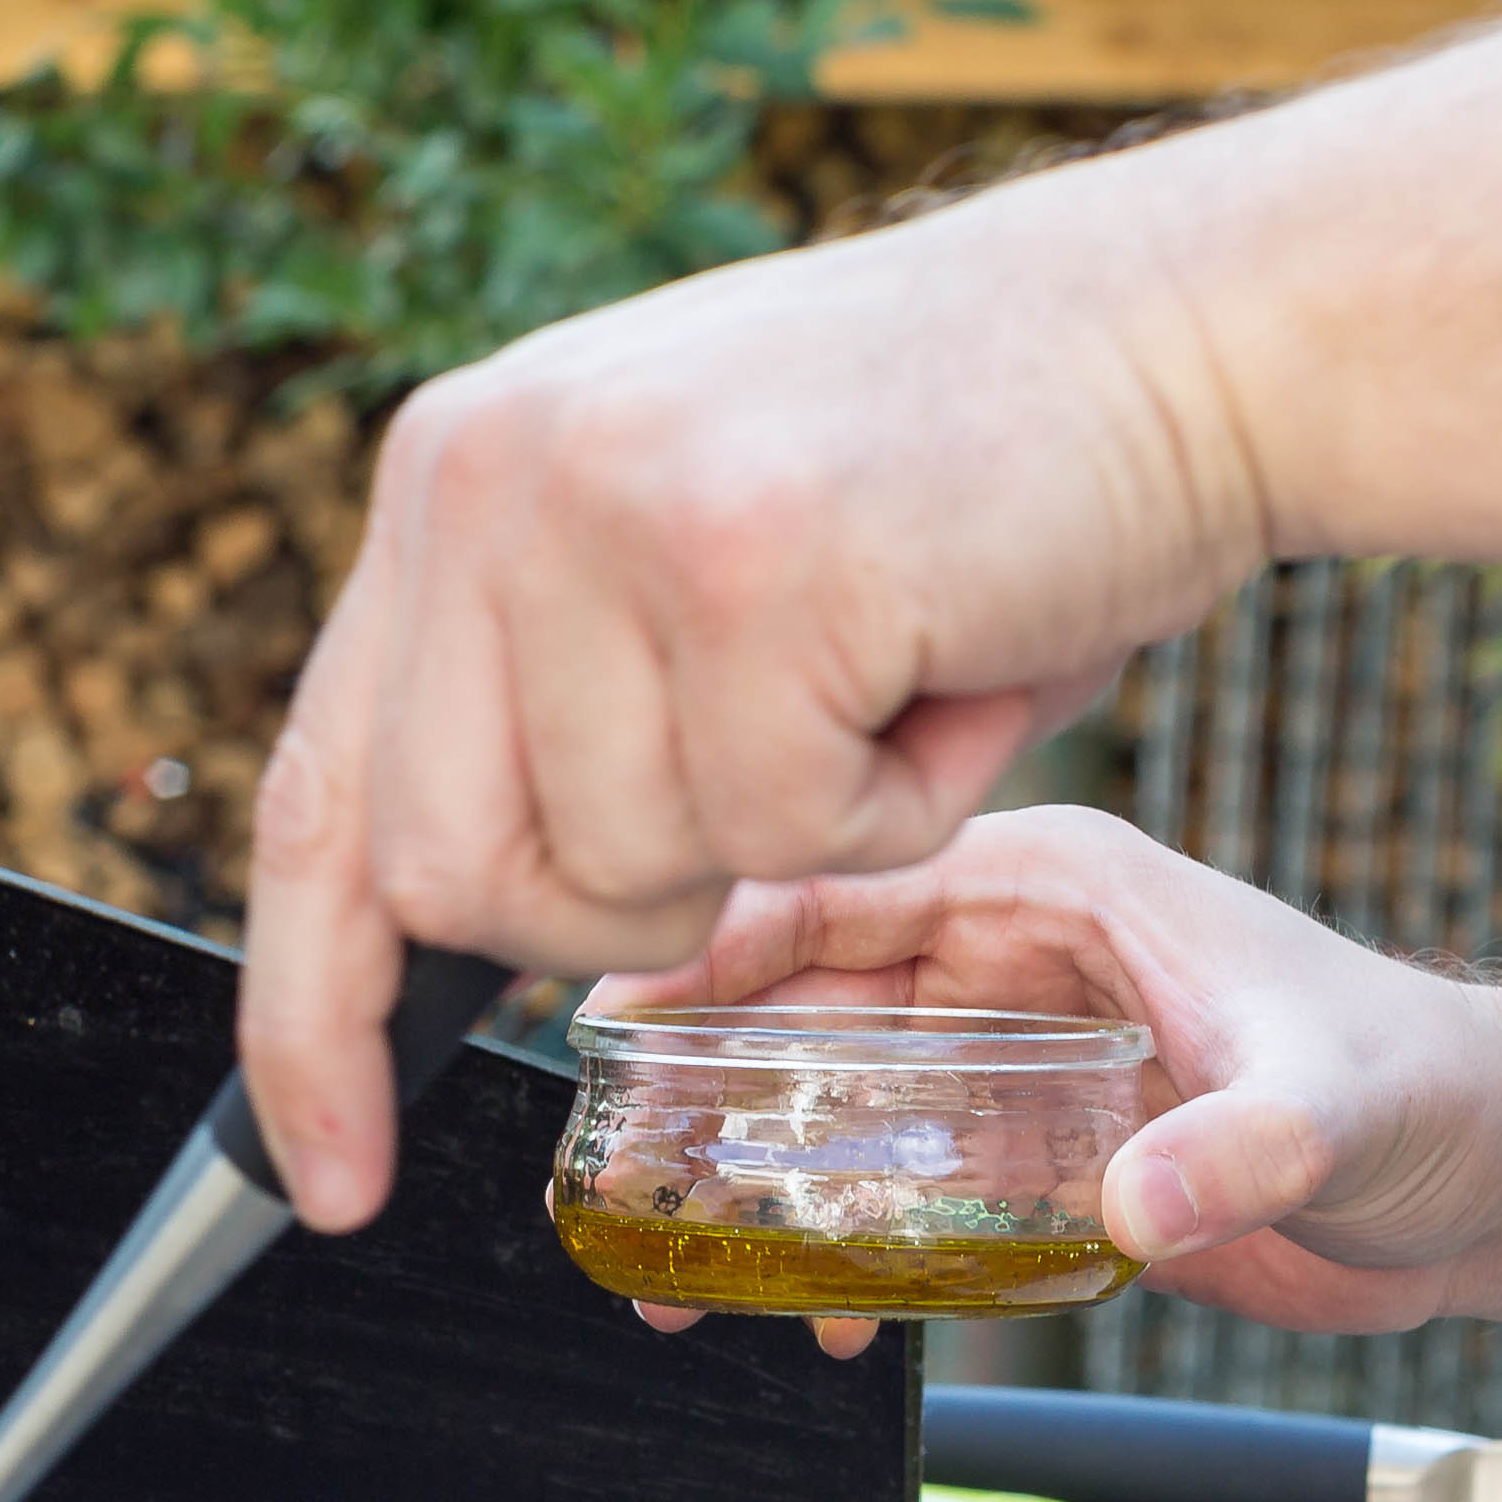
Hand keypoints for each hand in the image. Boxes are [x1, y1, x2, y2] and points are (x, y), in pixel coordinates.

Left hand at [235, 165, 1270, 1231]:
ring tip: (887, 673)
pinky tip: (956, 660)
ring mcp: (604, 506)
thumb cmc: (961, 484)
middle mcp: (486, 475)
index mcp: (448, 481)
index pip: (316, 802)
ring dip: (796, 836)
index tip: (335, 1179)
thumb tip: (431, 923)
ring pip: (626, 874)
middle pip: (450, 883)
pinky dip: (905, 806)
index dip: (311, 1018)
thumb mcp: (681, 560)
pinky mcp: (744, 560)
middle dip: (621, 920)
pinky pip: (787, 834)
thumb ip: (539, 705)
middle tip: (780, 793)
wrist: (1189, 322)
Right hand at [593, 807, 1501, 1355]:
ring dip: (745, 1180)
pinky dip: (834, 1251)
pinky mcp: (1025, 1154)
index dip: (716, 945)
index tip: (626, 1017)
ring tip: (677, 1270)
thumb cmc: (1441, 1094)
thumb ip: (1239, 1149)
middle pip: (799, 1001)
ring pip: (822, 1102)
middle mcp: (1010, 962)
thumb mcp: (1341, 1106)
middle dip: (698, 1084)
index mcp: (1055, 890)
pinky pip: (888, 1189)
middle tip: (621, 1169)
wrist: (1499, 1187)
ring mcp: (1009, 1060)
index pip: (840, 887)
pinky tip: (815, 1319)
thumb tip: (1141, 1204)